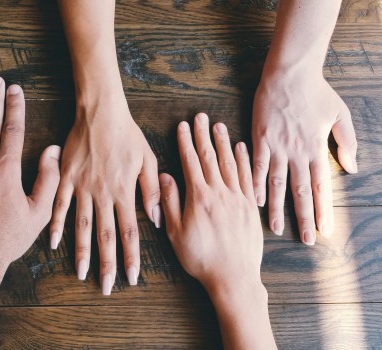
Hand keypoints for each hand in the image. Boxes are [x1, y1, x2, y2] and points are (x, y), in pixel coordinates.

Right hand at [49, 96, 159, 294]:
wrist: (100, 112)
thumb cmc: (127, 134)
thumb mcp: (147, 159)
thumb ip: (151, 190)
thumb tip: (156, 219)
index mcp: (124, 191)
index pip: (130, 231)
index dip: (131, 256)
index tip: (132, 277)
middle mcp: (103, 194)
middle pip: (105, 235)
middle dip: (107, 264)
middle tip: (106, 287)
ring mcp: (82, 187)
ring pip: (82, 226)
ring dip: (81, 251)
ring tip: (81, 273)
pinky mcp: (66, 178)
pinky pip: (59, 205)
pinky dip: (55, 225)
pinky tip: (53, 243)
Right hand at [159, 113, 261, 293]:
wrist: (234, 277)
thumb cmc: (200, 258)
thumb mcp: (176, 232)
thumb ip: (170, 202)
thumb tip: (165, 176)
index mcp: (199, 197)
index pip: (191, 162)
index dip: (185, 142)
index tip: (183, 126)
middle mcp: (220, 192)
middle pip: (210, 157)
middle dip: (203, 135)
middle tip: (201, 116)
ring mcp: (238, 198)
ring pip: (230, 163)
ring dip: (223, 143)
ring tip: (218, 125)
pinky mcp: (250, 207)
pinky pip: (248, 177)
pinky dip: (244, 160)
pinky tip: (241, 148)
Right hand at [252, 71, 357, 244]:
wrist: (289, 74)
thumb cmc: (316, 92)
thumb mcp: (340, 115)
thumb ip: (346, 143)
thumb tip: (352, 168)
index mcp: (316, 148)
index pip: (321, 186)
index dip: (323, 210)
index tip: (325, 230)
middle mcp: (297, 152)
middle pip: (300, 191)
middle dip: (304, 218)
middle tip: (305, 240)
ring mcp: (277, 147)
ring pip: (278, 184)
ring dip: (277, 208)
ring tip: (276, 229)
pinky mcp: (260, 139)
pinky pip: (257, 166)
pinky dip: (256, 184)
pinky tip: (254, 201)